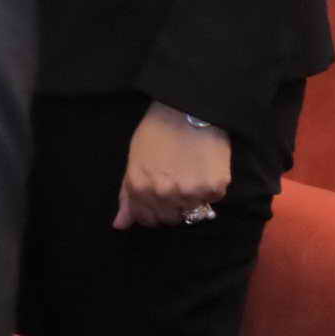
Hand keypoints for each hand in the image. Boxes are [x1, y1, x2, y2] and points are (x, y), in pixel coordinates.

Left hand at [114, 102, 234, 227]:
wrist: (187, 110)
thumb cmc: (156, 132)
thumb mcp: (134, 160)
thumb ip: (127, 195)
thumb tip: (120, 225)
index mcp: (140, 189)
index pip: (146, 219)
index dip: (153, 211)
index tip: (159, 200)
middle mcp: (163, 195)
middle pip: (170, 219)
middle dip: (172, 206)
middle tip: (176, 184)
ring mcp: (190, 193)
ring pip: (192, 212)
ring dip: (192, 198)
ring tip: (190, 173)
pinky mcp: (214, 187)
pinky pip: (212, 199)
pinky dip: (209, 188)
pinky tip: (203, 168)